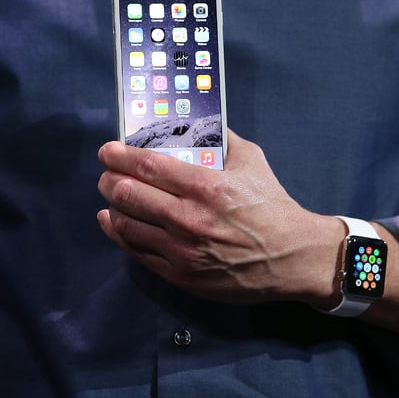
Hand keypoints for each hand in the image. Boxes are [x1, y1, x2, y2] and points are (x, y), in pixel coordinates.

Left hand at [97, 130, 344, 305]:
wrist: (291, 258)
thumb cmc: (272, 207)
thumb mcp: (253, 162)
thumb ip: (223, 139)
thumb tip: (197, 122)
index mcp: (207, 186)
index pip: (147, 166)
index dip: (119, 156)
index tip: (107, 150)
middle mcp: (189, 218)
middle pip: (127, 194)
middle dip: (108, 179)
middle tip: (107, 172)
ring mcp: (181, 251)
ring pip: (126, 223)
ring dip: (111, 206)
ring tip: (111, 196)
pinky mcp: (180, 275)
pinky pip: (136, 251)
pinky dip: (118, 233)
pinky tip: (113, 222)